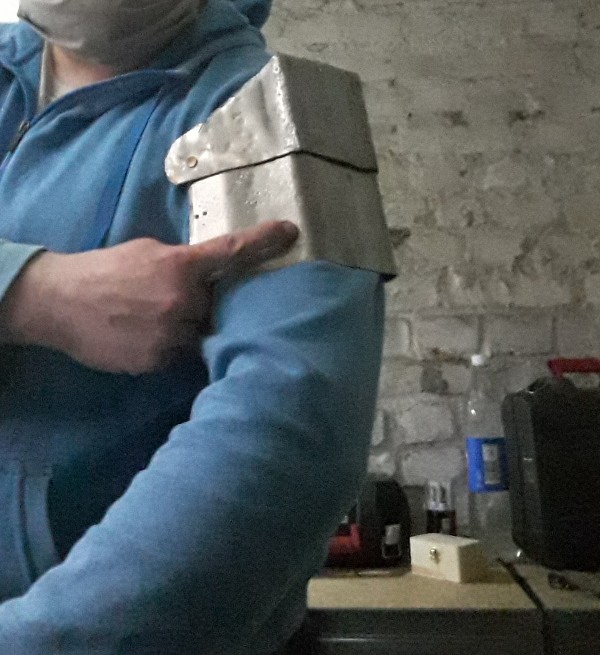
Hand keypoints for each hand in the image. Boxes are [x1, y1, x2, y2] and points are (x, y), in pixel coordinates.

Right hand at [0, 221, 297, 373]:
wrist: (60, 302)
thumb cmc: (105, 270)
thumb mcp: (148, 252)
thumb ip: (183, 263)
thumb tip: (208, 274)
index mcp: (182, 266)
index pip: (232, 252)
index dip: (265, 241)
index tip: (291, 233)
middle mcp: (183, 301)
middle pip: (217, 309)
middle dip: (205, 307)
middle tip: (174, 302)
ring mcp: (171, 334)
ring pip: (199, 336)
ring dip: (186, 330)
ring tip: (152, 321)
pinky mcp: (157, 361)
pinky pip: (178, 356)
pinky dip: (168, 348)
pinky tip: (143, 337)